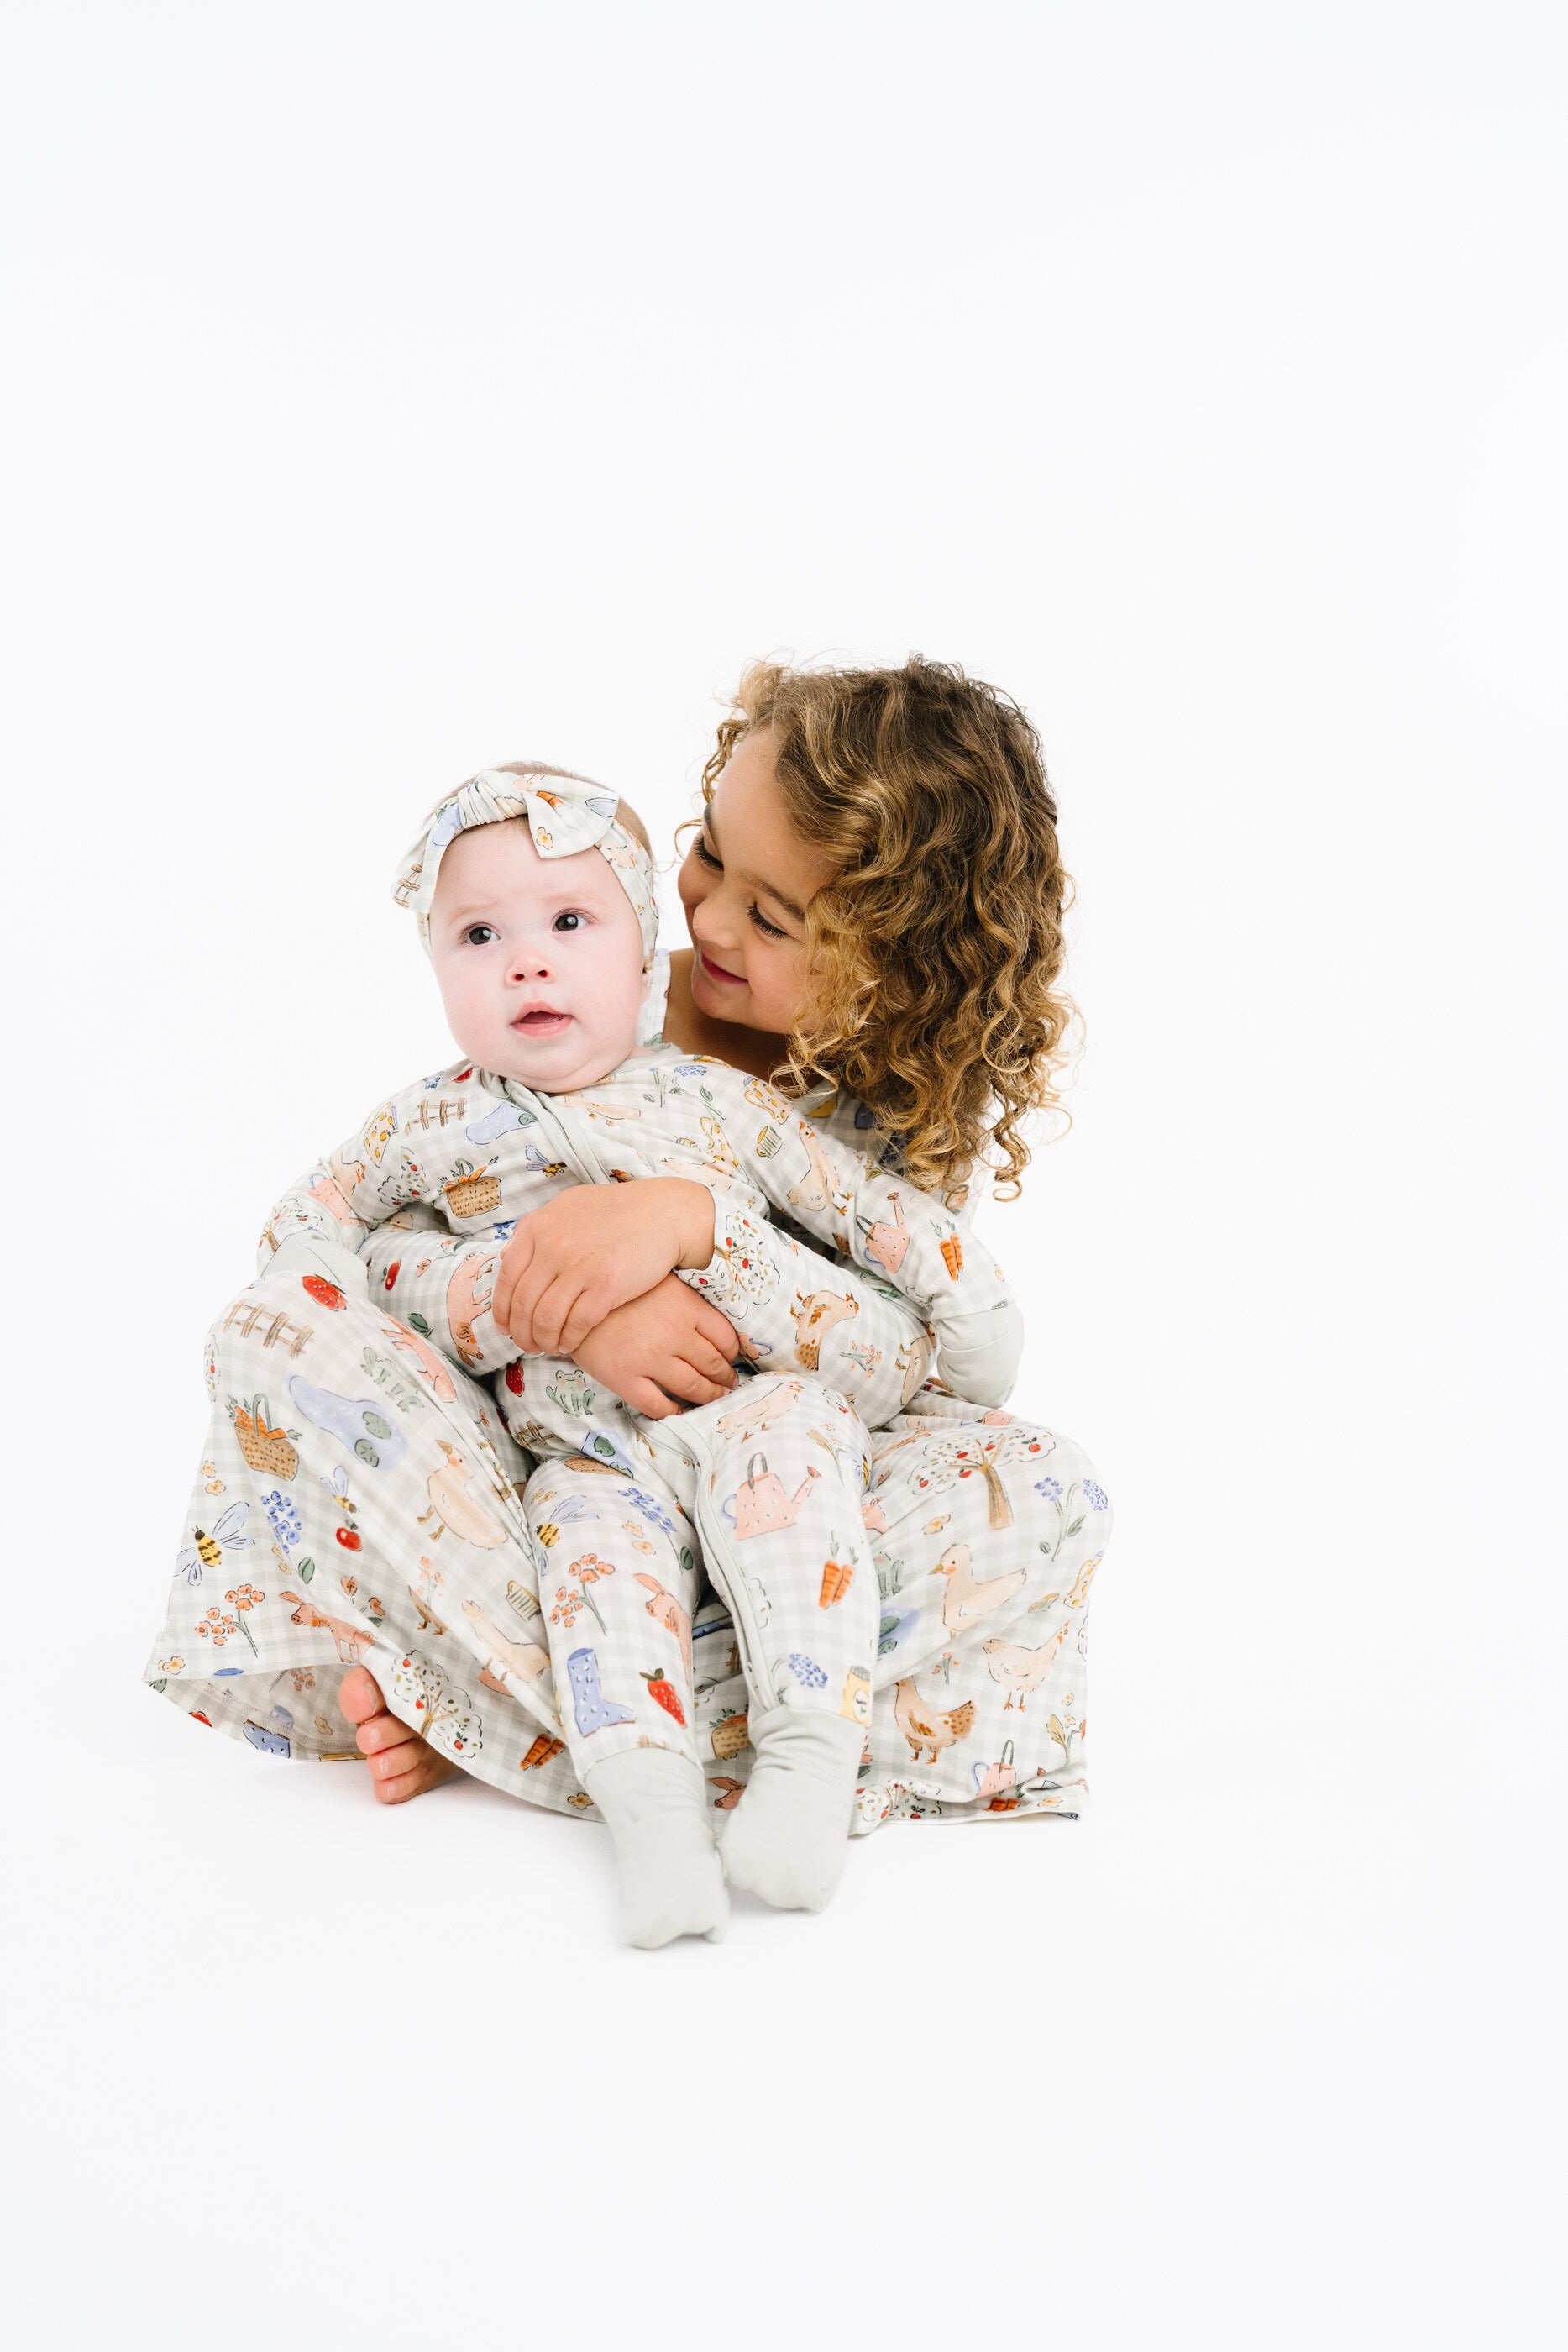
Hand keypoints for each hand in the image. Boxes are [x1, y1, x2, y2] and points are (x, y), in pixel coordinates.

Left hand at [491, 1178, 718, 1354]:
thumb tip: (509, 1256)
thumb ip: (538, 1231)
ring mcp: (578, 1265)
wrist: (663, 1213)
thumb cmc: (618, 1212)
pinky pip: (576, 1324)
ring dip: (542, 1339)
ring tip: (548, 1348)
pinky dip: (568, 1339)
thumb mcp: (569, 1208)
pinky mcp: (605, 1285)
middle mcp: (552, 1245)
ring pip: (545, 1318)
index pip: (506, 1277)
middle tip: (527, 1345)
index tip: (506, 1327)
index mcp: (538, 1226)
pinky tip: (569, 1344)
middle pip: (523, 1302)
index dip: (502, 1309)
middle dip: (521, 1331)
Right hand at [571, 1276, 750, 1418]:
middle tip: (729, 1384)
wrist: (569, 1298)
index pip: (725, 1337)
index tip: (732, 1358)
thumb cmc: (616, 1287)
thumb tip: (711, 1323)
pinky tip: (676, 1409)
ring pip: (693, 1387)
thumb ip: (685, 1300)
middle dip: (725, 1378)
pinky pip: (658, 1405)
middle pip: (713, 1364)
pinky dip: (673, 1411)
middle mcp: (673, 1334)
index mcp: (685, 1306)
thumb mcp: (658, 1281)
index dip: (733, 1352)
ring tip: (713, 1397)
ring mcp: (650, 1358)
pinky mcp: (625, 1378)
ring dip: (708, 1396)